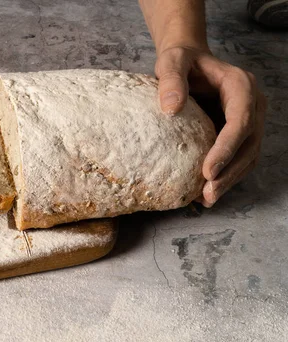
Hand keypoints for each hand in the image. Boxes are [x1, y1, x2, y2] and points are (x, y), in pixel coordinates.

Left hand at [155, 46, 265, 206]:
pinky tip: (204, 193)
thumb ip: (171, 80)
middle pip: (249, 144)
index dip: (227, 148)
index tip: (208, 171)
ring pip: (247, 156)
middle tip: (207, 194)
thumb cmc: (180, 60)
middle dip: (229, 172)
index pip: (241, 121)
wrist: (188, 60)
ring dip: (229, 180)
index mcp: (241, 86)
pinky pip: (238, 158)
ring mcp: (249, 120)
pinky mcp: (239, 133)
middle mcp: (252, 104)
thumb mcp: (172, 62)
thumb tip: (170, 109)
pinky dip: (225, 176)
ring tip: (206, 200)